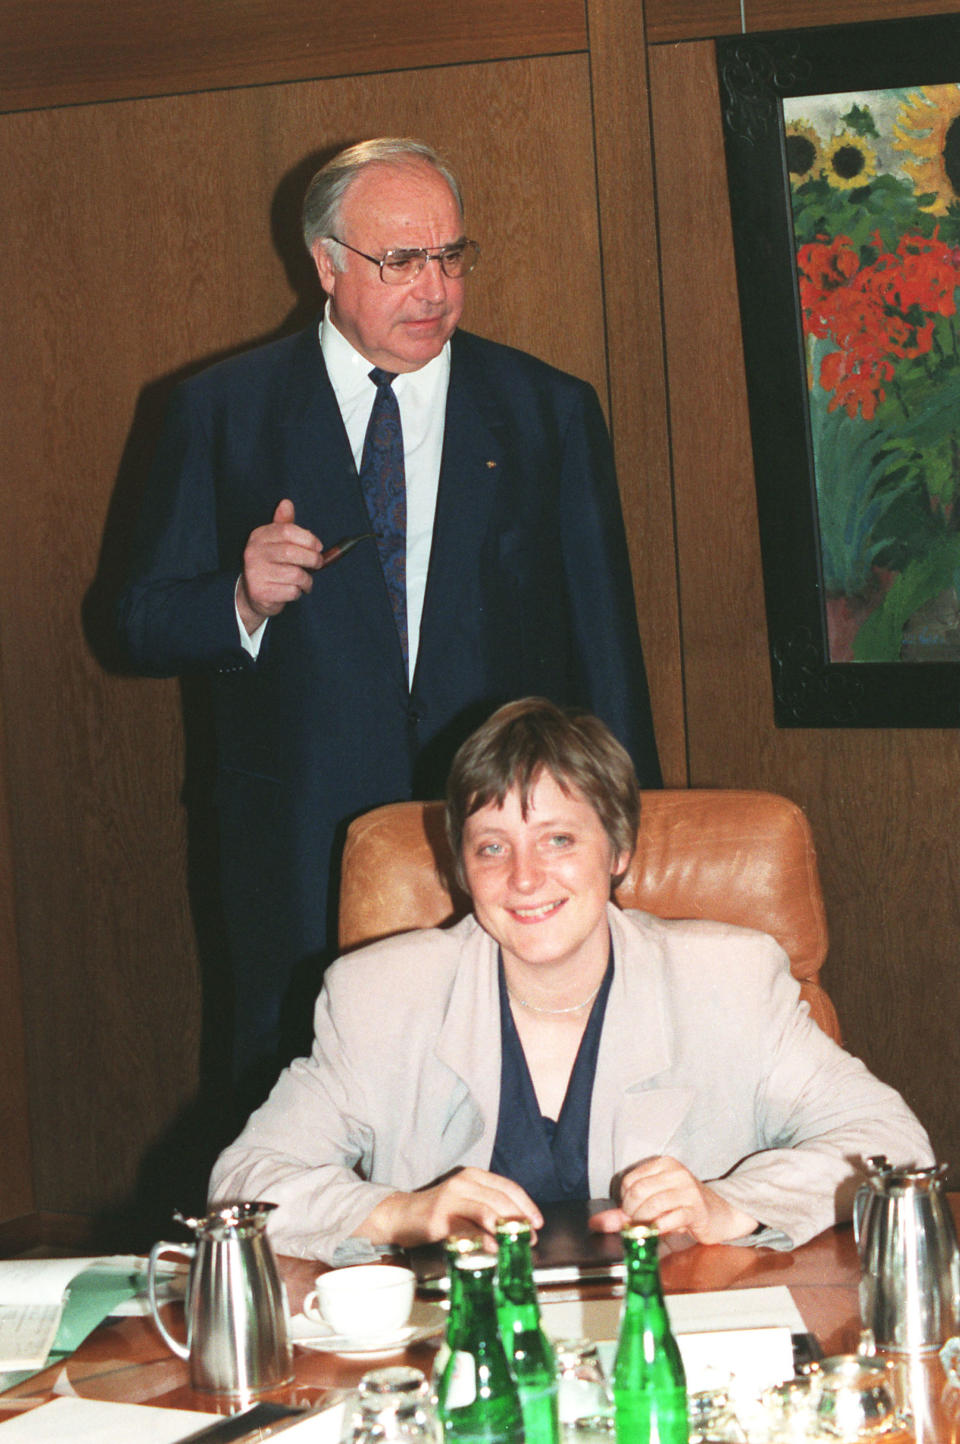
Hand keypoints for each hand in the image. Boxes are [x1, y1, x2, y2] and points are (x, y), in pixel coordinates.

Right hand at [237, 499, 322, 631]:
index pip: (287, 531)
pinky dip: (299, 592)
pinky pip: (291, 591)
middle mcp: (253, 552)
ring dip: (307, 580)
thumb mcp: (276, 542)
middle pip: (291, 552)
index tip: (318, 546)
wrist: (253, 594)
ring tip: (306, 582)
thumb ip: (284, 525)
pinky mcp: (260, 592)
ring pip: (295, 574)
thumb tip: (286, 503)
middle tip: (318, 564)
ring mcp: (255, 573)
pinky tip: (293, 591)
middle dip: (312, 559)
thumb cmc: (272, 564)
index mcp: (259, 536)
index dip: (308, 538)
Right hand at [355, 1168, 542, 1249]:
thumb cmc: (439, 1212)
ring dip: (504, 1229)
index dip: (526, 1205)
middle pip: (500, 1199)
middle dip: (519, 1220)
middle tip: (529, 1239)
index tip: (537, 1223)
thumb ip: (487, 1207)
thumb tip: (518, 1227)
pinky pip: (467, 1228)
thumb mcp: (466, 1201)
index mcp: (473, 1176)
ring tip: (514, 1245)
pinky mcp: (440, 1216)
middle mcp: (464, 1182)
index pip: (508, 1187)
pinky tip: (492, 1250)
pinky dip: (483, 1240)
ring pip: (486, 1210)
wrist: (402, 1215)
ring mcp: (451, 1198)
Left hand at [588, 1156, 757, 1244]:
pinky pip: (669, 1219)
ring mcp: (687, 1189)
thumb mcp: (654, 1204)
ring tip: (650, 1229)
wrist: (721, 1214)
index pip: (629, 1181)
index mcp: (663, 1164)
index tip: (632, 1213)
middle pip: (637, 1192)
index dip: (625, 1202)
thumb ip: (625, 1212)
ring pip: (651, 1206)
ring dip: (645, 1223)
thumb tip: (596, 1223)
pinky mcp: (695, 1208)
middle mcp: (675, 1172)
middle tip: (638, 1225)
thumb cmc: (684, 1207)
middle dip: (632, 1214)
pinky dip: (660, 1229)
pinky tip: (662, 1230)